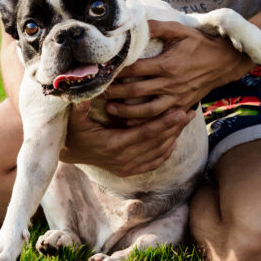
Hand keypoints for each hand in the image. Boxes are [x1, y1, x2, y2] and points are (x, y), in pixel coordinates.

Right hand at [60, 99, 195, 177]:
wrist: (69, 152)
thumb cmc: (73, 130)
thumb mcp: (74, 117)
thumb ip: (81, 104)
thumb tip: (88, 89)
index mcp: (114, 145)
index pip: (146, 133)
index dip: (164, 122)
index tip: (180, 111)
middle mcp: (123, 159)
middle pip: (157, 142)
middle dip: (175, 127)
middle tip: (191, 111)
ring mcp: (126, 167)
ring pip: (158, 152)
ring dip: (174, 137)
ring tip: (186, 121)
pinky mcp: (128, 171)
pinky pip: (153, 163)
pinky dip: (166, 152)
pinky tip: (174, 139)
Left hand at [104, 19, 250, 122]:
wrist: (224, 62)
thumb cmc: (199, 44)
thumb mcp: (179, 30)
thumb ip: (156, 27)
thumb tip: (135, 22)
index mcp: (168, 64)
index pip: (135, 70)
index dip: (117, 71)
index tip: (103, 71)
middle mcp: (171, 84)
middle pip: (136, 91)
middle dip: (115, 93)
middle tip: (98, 92)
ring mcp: (177, 98)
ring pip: (147, 110)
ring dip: (127, 112)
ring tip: (110, 109)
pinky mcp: (182, 106)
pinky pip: (161, 118)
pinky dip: (145, 122)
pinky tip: (131, 123)